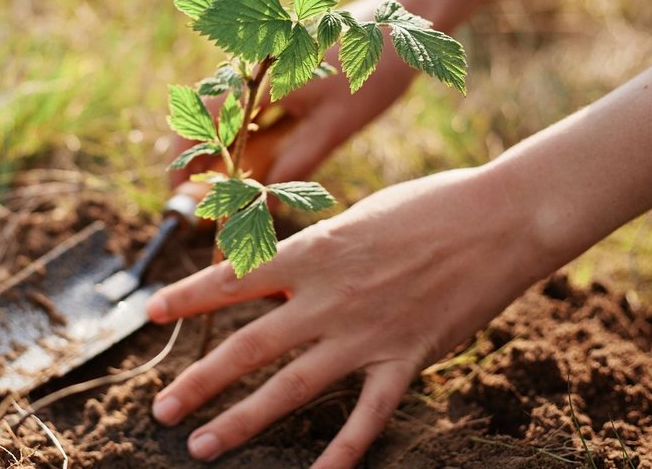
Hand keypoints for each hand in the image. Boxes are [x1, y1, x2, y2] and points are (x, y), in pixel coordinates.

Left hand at [145, 166, 549, 467]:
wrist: (500, 219)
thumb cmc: (429, 206)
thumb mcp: (357, 218)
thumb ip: (317, 253)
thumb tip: (278, 270)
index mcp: (314, 251)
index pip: (234, 278)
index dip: (188, 296)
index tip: (151, 312)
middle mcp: (329, 297)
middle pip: (248, 345)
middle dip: (199, 380)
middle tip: (159, 409)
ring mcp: (366, 333)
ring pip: (291, 387)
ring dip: (242, 420)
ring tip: (202, 445)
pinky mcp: (407, 359)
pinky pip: (367, 416)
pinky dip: (342, 451)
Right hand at [167, 0, 417, 188]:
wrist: (407, 19)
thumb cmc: (375, 69)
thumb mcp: (336, 126)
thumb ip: (295, 163)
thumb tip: (262, 204)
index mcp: (260, 75)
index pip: (201, 117)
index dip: (185, 157)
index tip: (182, 193)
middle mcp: (254, 64)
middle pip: (209, 117)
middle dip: (205, 161)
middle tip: (213, 202)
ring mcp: (267, 62)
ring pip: (231, 112)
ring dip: (227, 149)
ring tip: (240, 190)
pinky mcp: (283, 62)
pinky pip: (253, 103)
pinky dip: (249, 133)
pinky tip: (267, 159)